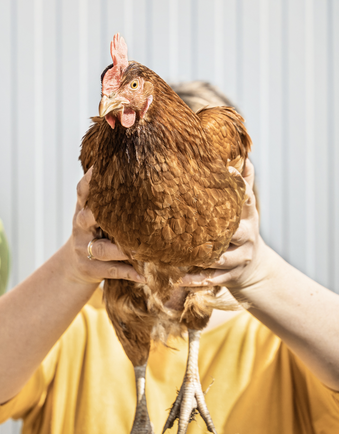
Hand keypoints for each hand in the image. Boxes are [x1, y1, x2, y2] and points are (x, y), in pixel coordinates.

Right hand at [64, 168, 145, 284]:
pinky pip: (110, 270)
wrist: (76, 264)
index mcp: (83, 209)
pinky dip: (128, 272)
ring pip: (101, 249)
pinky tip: (144, 275)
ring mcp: (82, 248)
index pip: (82, 191)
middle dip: (98, 214)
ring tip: (140, 251)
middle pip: (85, 218)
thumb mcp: (97, 213)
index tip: (100, 168)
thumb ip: (109, 199)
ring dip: (121, 250)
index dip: (89, 180)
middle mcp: (80, 227)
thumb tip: (142, 173)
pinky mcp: (89, 268)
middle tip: (116, 213)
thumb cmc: (96, 232)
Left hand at [181, 159, 269, 290]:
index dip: (238, 186)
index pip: (245, 198)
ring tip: (180, 255)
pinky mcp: (231, 276)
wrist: (254, 268)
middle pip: (236, 231)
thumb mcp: (245, 207)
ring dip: (202, 257)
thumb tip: (243, 154)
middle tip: (196, 223)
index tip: (226, 171)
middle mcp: (247, 235)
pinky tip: (178, 277)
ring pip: (221, 258)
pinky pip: (211, 279)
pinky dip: (195, 279)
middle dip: (220, 228)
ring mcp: (239, 257)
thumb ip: (243, 184)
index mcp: (247, 214)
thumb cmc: (241, 229)